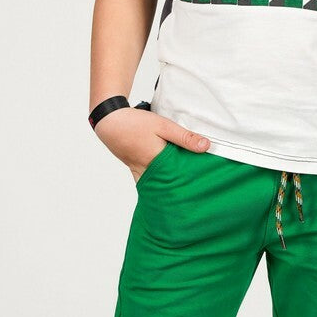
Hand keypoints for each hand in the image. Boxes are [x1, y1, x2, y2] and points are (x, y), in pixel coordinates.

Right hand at [93, 110, 211, 182]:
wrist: (110, 122)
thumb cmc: (136, 124)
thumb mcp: (164, 126)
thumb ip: (184, 137)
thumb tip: (206, 147)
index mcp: (156, 163)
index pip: (178, 179)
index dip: (190, 184)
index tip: (202, 189)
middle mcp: (147, 172)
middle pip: (166, 186)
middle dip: (179, 190)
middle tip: (195, 194)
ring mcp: (139, 172)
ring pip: (156, 186)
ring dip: (167, 188)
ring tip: (182, 190)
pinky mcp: (134, 169)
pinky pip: (147, 181)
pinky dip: (155, 183)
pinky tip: (164, 183)